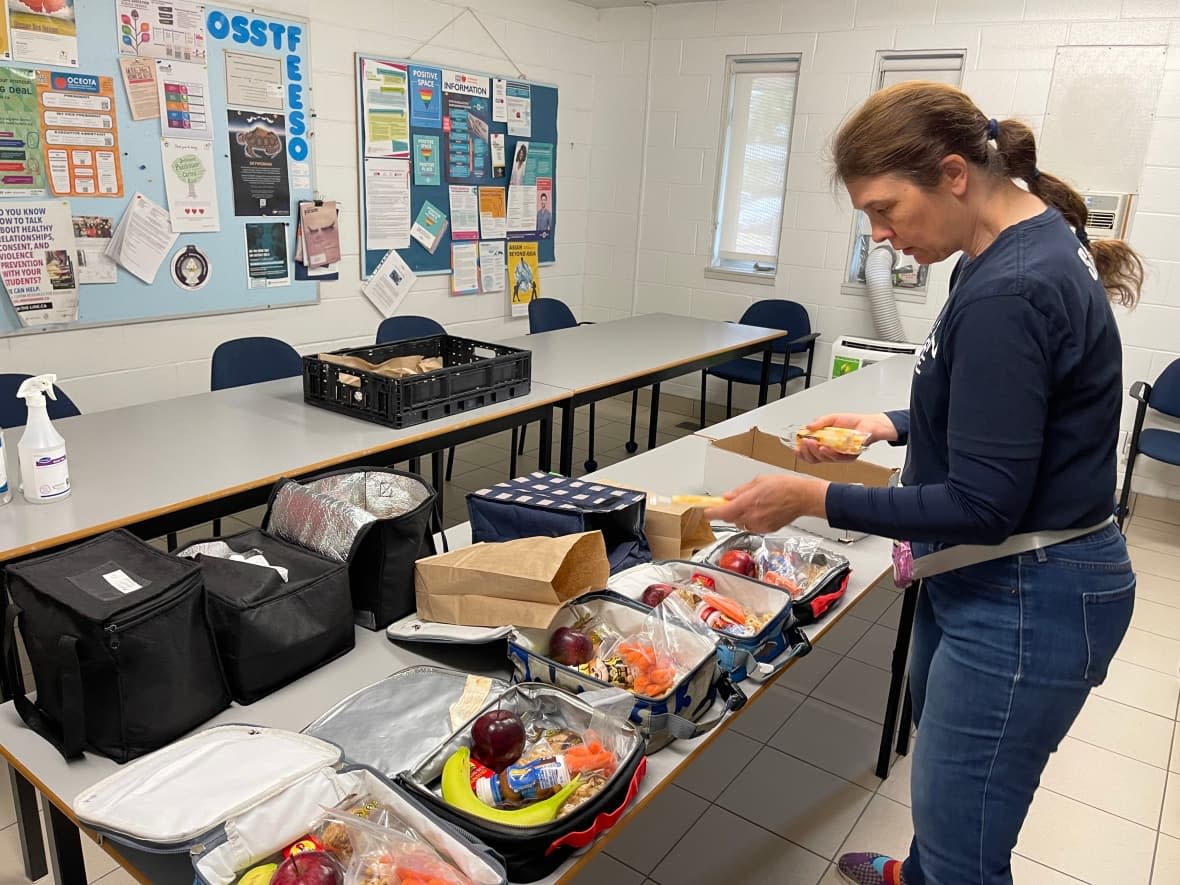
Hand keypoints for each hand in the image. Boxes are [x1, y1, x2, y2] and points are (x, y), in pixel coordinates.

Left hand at [703, 474, 828, 534]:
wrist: (802, 497)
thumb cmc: (784, 487)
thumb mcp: (758, 481)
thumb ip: (740, 491)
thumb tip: (728, 496)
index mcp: (747, 503)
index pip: (722, 513)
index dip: (711, 512)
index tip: (706, 511)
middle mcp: (751, 517)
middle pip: (730, 518)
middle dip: (730, 510)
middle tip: (736, 501)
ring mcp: (759, 525)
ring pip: (741, 523)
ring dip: (742, 515)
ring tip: (755, 503)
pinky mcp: (766, 530)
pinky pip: (753, 526)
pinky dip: (753, 519)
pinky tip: (763, 510)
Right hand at [796, 412, 898, 463]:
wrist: (870, 423)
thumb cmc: (853, 422)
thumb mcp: (832, 419)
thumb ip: (819, 423)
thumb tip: (807, 427)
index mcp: (825, 444)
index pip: (810, 453)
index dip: (802, 452)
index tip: (796, 447)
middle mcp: (831, 452)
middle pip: (815, 459)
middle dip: (807, 452)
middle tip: (804, 443)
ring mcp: (840, 455)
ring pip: (825, 459)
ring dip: (816, 452)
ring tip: (812, 443)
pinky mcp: (850, 456)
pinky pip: (838, 458)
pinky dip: (830, 453)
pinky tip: (824, 447)